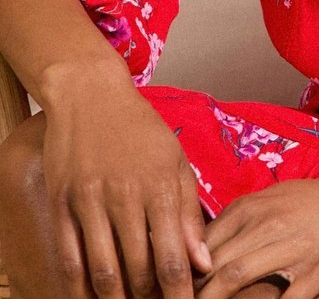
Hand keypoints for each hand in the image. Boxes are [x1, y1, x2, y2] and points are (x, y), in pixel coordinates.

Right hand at [41, 68, 212, 297]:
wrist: (91, 94)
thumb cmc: (140, 129)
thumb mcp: (175, 162)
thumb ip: (189, 214)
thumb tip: (202, 264)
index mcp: (161, 185)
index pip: (173, 258)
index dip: (180, 294)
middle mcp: (126, 195)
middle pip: (139, 271)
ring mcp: (90, 200)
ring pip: (103, 273)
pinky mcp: (61, 203)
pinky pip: (70, 260)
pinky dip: (80, 289)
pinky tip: (92, 298)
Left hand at [194, 173, 318, 298]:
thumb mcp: (282, 200)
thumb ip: (247, 219)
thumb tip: (209, 246)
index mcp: (254, 206)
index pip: (202, 243)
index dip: (182, 273)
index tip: (167, 295)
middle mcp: (268, 223)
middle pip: (212, 265)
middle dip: (189, 294)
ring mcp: (293, 247)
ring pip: (235, 278)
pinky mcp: (318, 270)